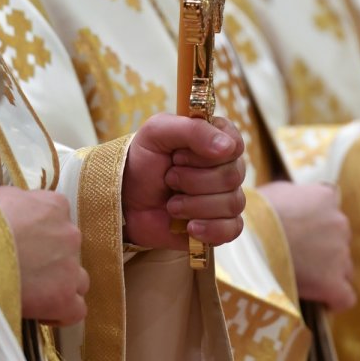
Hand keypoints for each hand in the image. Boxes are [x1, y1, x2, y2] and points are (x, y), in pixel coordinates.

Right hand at [0, 186, 87, 325]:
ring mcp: (70, 266)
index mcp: (56, 206)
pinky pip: (76, 309)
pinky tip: (41, 312)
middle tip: (23, 272)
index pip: (58, 220)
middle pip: (68, 251)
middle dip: (50, 262)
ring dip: (59, 286)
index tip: (23, 247)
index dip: (41, 237)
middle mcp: (69, 234)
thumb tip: (12, 211)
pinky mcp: (64, 296)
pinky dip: (61, 312)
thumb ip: (17, 203)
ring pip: (78, 279)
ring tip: (32, 294)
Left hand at [124, 114, 245, 249]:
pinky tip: (190, 226)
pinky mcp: (220, 225)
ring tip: (171, 204)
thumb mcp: (158, 132)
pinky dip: (210, 229)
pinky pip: (233, 229)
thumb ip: (193, 130)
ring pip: (232, 203)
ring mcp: (225, 197)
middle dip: (193, 181)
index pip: (234, 145)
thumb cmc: (143, 160)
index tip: (178, 156)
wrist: (125, 200)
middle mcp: (226, 167)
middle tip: (169, 179)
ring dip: (194, 205)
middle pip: (232, 176)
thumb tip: (228, 148)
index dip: (205, 155)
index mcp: (216, 139)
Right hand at [258, 181, 354, 310]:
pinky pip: (345, 296)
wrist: (251, 240)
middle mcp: (339, 222)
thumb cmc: (256, 214)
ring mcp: (340, 254)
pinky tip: (319, 299)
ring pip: (344, 267)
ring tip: (303, 278)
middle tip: (297, 256)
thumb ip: (296, 196)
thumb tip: (295, 201)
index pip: (332, 208)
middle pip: (340, 239)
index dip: (318, 221)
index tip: (304, 231)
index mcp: (326, 197)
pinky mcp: (334, 283)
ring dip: (328, 272)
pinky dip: (334, 299)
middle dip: (324, 248)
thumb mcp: (277, 191)